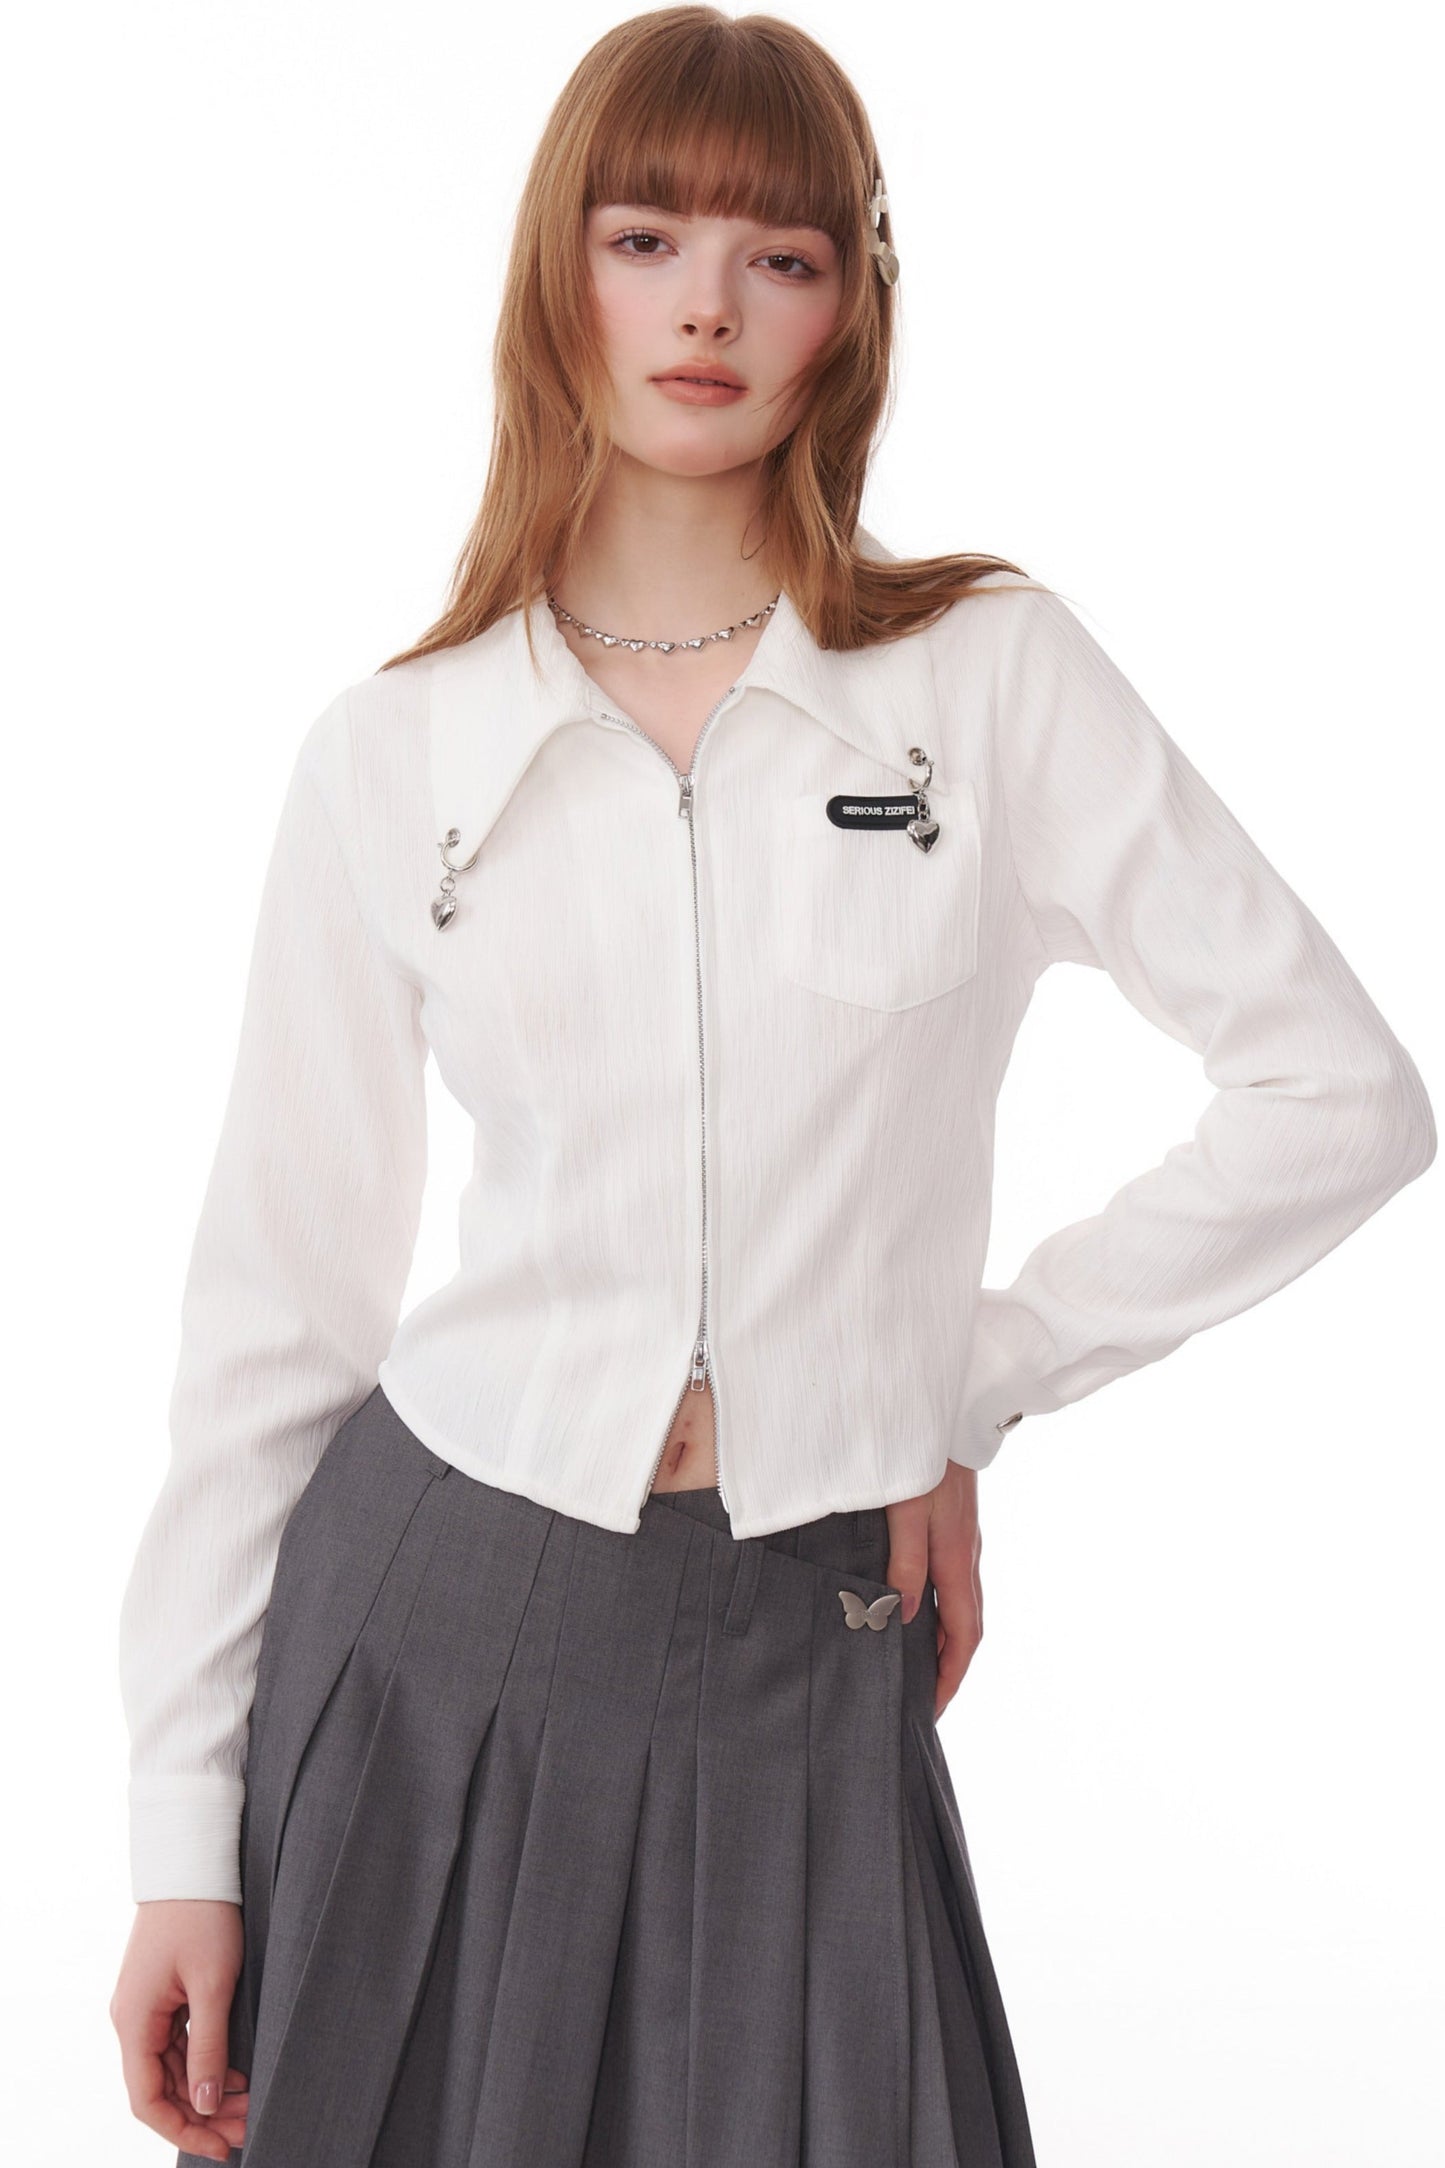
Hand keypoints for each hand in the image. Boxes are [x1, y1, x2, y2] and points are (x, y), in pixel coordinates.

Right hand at [111, 1899, 249, 2162]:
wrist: (193, 1863)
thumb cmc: (204, 1915)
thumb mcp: (214, 1984)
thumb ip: (209, 2046)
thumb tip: (204, 2104)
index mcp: (135, 2022)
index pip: (148, 2100)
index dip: (183, 2130)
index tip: (221, 2146)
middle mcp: (133, 2020)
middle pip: (162, 2088)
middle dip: (202, 2114)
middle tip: (247, 2127)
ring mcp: (146, 2008)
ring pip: (171, 2069)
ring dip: (205, 2091)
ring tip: (247, 2106)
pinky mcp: (162, 1995)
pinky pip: (178, 2044)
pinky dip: (204, 2064)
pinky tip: (234, 2075)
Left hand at [884, 1460, 982, 1721]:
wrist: (943, 1413)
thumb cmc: (921, 1458)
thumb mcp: (907, 1511)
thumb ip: (906, 1563)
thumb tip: (905, 1617)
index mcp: (958, 1560)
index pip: (964, 1636)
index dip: (950, 1677)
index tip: (932, 1709)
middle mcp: (966, 1556)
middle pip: (967, 1628)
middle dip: (949, 1668)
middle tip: (923, 1699)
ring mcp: (963, 1541)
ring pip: (961, 1605)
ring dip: (946, 1641)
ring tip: (917, 1666)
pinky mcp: (954, 1527)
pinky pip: (953, 1582)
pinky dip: (941, 1610)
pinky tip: (918, 1610)